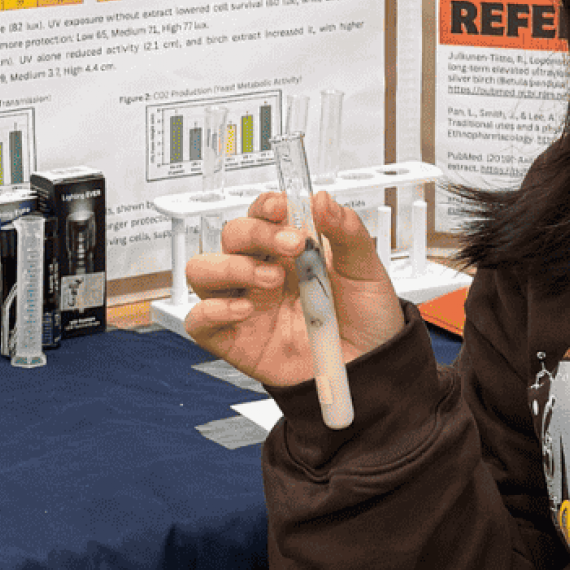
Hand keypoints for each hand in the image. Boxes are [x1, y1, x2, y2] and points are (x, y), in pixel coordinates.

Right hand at [185, 189, 403, 392]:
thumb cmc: (364, 320)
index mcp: (288, 251)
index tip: (283, 207)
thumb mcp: (365, 270)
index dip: (265, 206)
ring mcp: (244, 305)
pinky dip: (212, 311)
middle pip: (231, 235)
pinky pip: (198, 321)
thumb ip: (347, 232)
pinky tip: (245, 310)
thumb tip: (322, 200)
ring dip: (230, 266)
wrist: (371, 369)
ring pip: (202, 271)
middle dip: (257, 233)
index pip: (260, 215)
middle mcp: (261, 272)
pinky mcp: (233, 340)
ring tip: (271, 279)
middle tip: (293, 245)